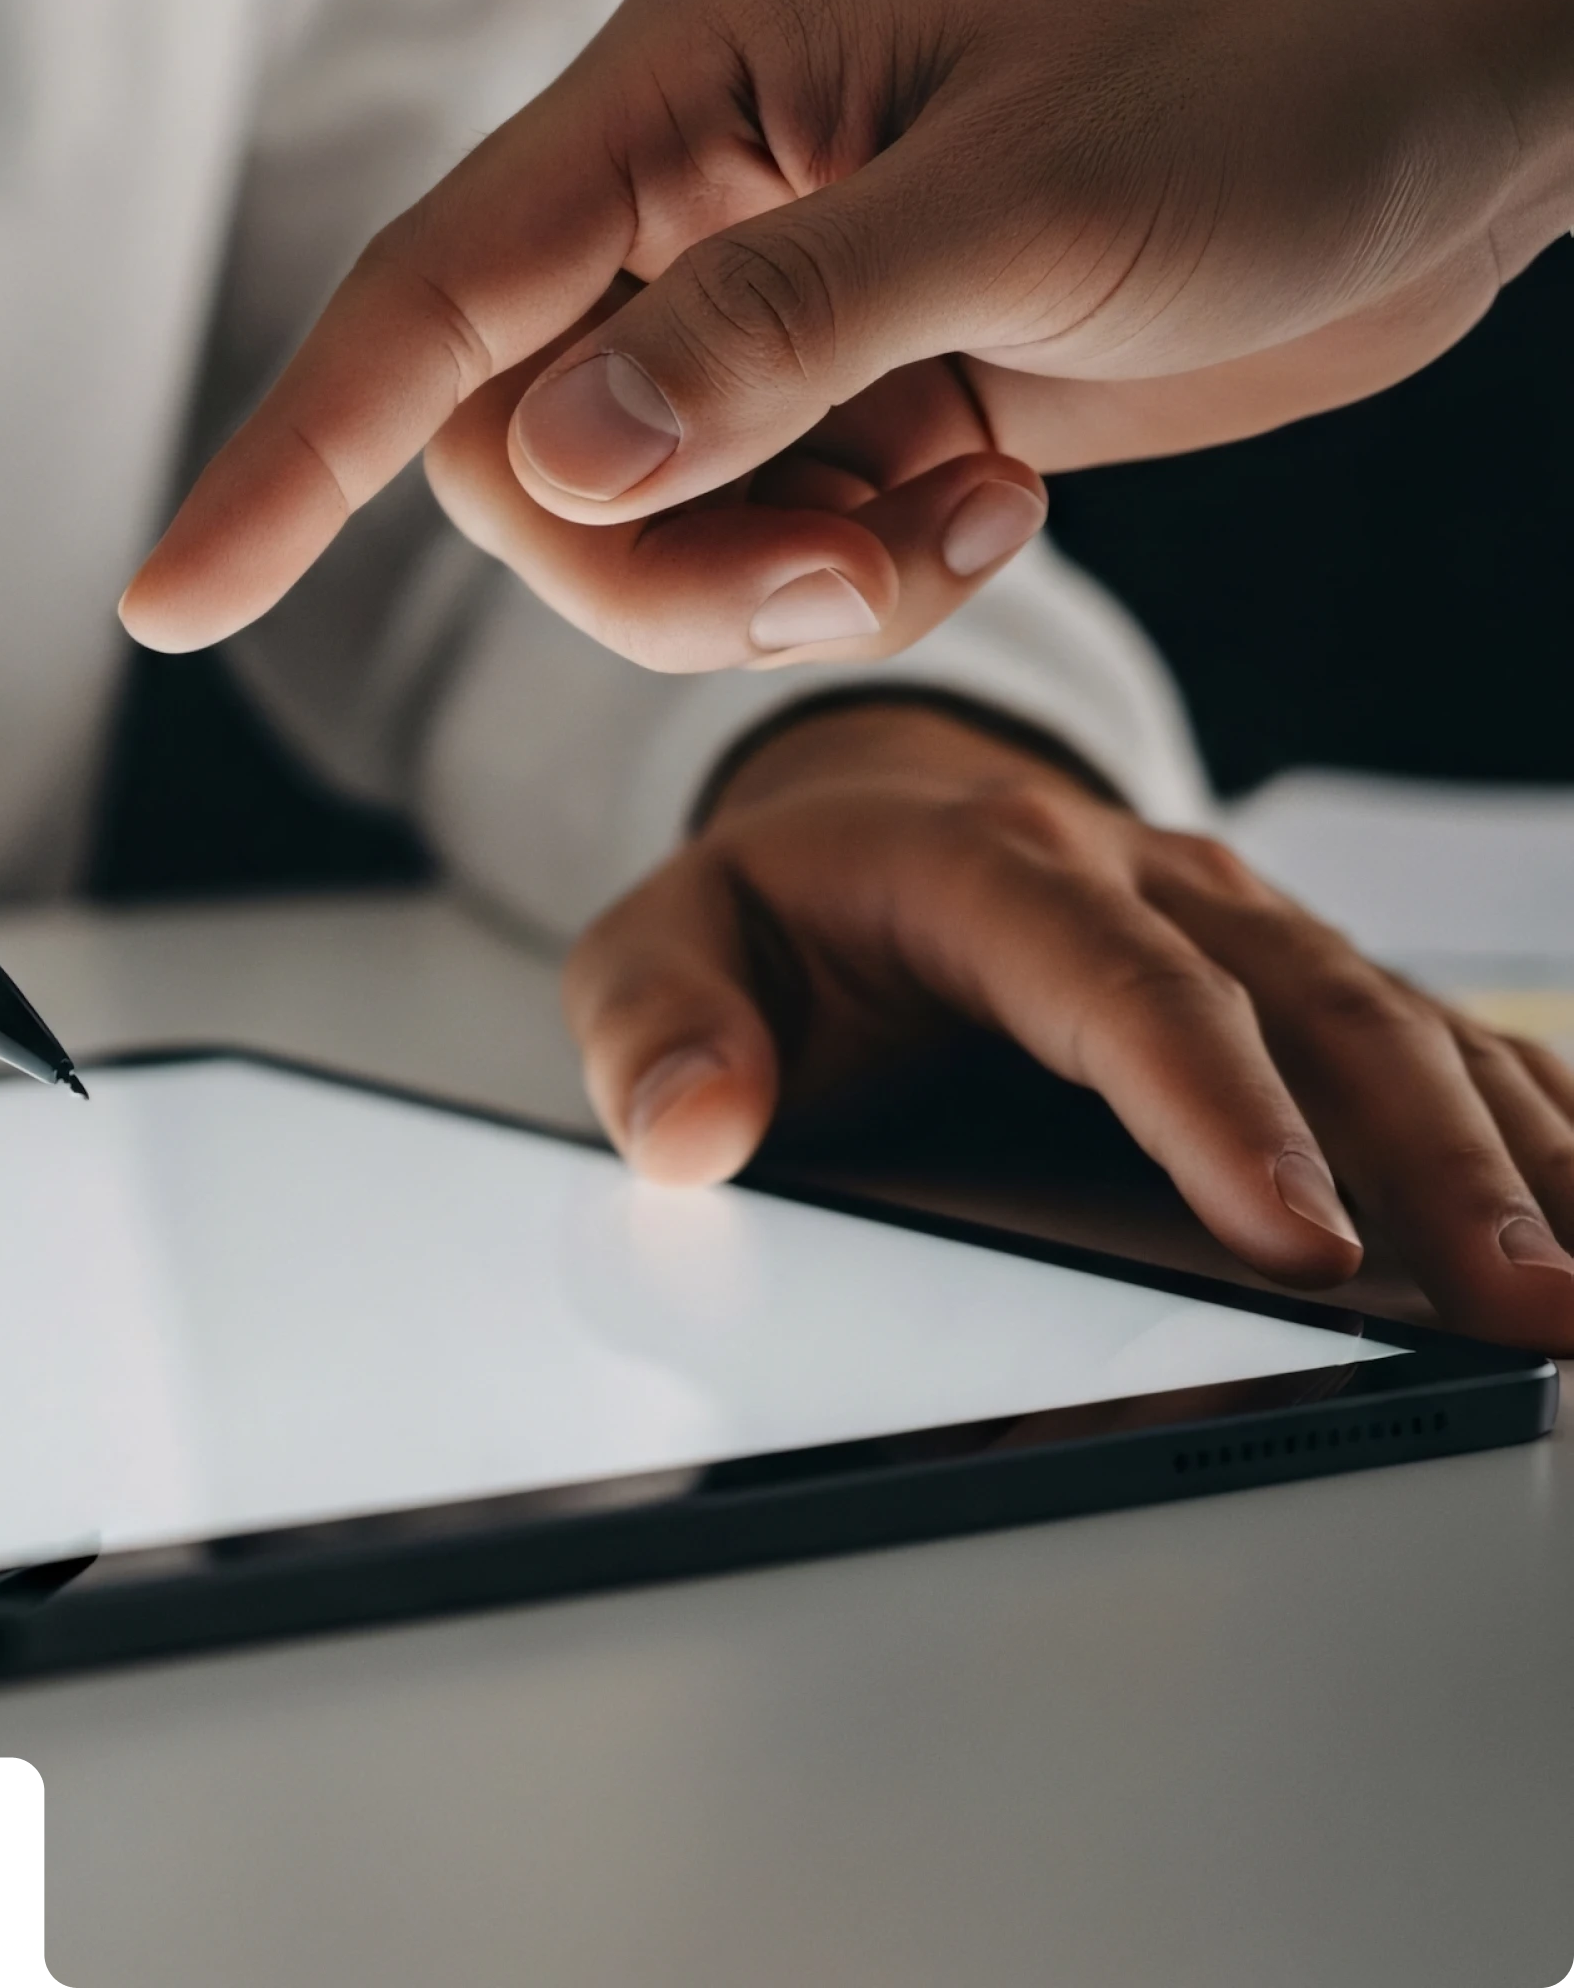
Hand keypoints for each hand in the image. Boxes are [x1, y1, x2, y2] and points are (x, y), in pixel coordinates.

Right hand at [124, 0, 1573, 667]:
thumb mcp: (1026, 211)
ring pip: (626, 530)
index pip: (430, 296)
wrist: (1452, 111)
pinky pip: (751, 551)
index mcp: (681, 90)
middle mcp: (679, 196)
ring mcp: (754, 305)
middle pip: (514, 457)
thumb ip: (774, 333)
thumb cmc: (1262, 93)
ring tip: (949, 524)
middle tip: (856, 569)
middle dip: (664, 567)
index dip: (291, 455)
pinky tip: (989, 500)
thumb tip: (552, 464)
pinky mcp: (835, 394)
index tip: (172, 596)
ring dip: (774, 586)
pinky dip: (858, 581)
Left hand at [574, 702, 1573, 1351]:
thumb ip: (651, 1027)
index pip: (1116, 982)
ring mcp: (1233, 920)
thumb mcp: (654, 946)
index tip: (1297, 1241)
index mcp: (979, 860)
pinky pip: (1436, 1037)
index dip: (1215, 1105)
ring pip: (1398, 1022)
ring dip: (1511, 1154)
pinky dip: (1532, 1120)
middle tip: (1520, 1306)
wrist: (852, 831)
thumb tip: (690, 1129)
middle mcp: (1135, 875)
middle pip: (1305, 1006)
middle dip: (1426, 1160)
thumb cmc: (766, 918)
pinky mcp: (1291, 973)